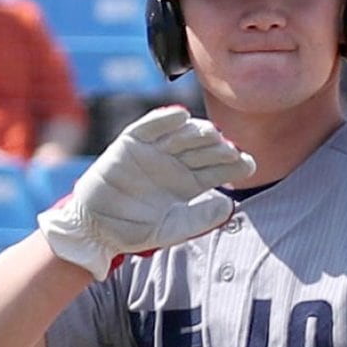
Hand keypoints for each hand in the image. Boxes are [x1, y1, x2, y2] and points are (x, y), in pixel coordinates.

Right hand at [37, 107, 254, 280]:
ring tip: (211, 133)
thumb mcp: (170, 229)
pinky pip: (149, 128)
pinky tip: (181, 116)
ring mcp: (154, 151)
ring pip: (180, 136)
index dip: (233, 165)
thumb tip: (230, 206)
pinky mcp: (131, 144)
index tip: (250, 164)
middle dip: (217, 148)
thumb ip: (198, 219)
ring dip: (196, 132)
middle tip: (232, 149)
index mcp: (189, 183)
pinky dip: (163, 120)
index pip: (216, 169)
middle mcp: (175, 163)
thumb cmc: (134, 230)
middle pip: (202, 150)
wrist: (96, 229)